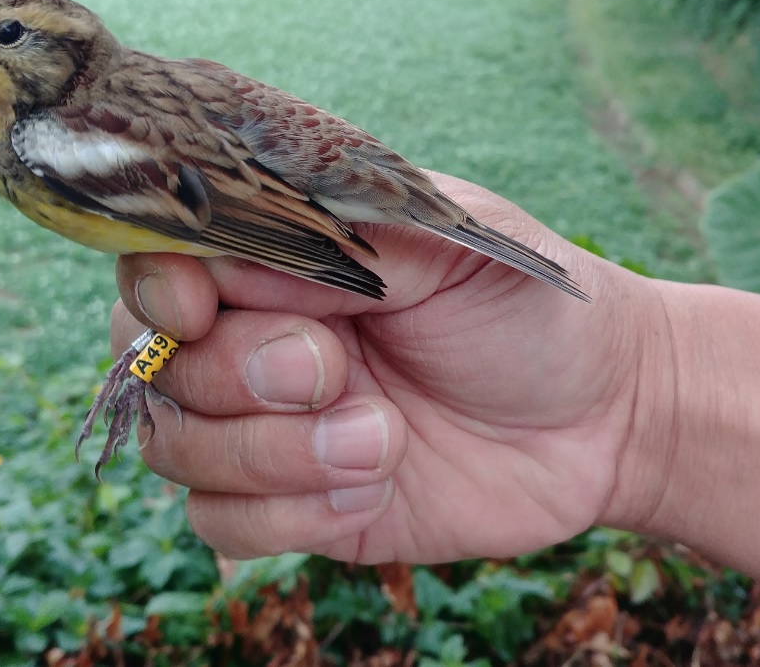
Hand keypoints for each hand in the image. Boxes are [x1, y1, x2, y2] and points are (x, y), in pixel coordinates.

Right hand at [110, 174, 665, 562]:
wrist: (605, 415)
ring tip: (382, 438)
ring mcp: (272, 425)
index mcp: (286, 256)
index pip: (161, 262)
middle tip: (335, 369)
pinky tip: (375, 486)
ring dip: (272, 453)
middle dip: (238, 375)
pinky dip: (289, 512)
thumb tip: (222, 257)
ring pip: (178, 449)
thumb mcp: (448, 238)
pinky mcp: (296, 504)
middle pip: (154, 364)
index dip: (158, 288)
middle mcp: (260, 336)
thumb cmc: (531, 306)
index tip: (199, 308)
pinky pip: (223, 523)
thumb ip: (336, 235)